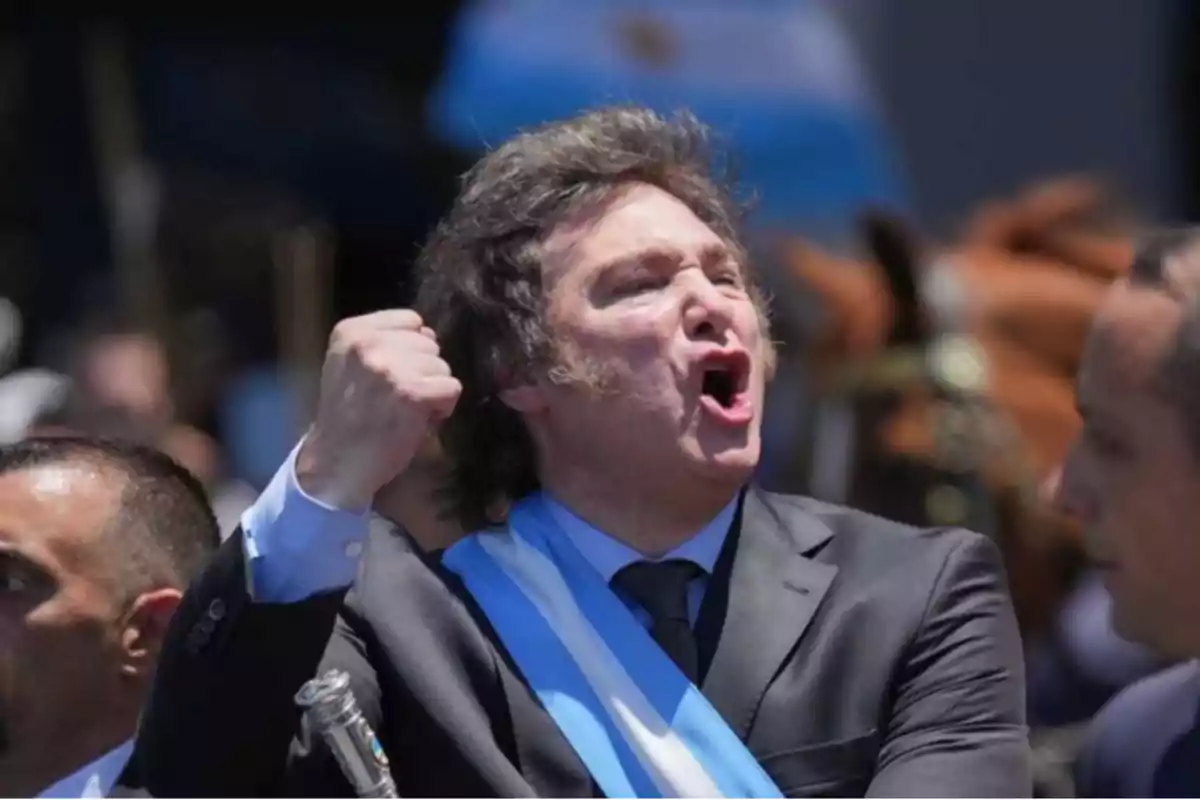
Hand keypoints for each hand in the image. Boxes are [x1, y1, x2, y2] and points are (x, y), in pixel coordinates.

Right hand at [295, 310, 460, 510]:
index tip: (393, 376)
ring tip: (406, 411)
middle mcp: (368, 343)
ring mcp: (389, 366)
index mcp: (350, 330)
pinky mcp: (411, 392)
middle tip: (399, 399)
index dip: (411, 349)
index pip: (411, 320)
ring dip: (433, 390)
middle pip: (430, 343)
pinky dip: (443, 408)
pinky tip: (418, 422)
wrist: (336, 465)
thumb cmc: (349, 418)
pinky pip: (452, 388)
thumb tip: (430, 334)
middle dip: (423, 371)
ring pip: (443, 366)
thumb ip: (386, 343)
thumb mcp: (352, 366)